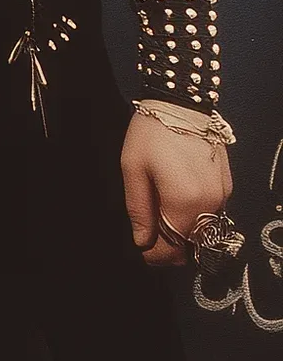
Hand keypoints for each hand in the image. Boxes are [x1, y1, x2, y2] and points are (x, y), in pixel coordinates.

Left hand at [122, 110, 231, 265]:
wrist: (182, 104)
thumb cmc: (151, 134)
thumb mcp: (133, 169)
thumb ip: (139, 209)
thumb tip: (142, 242)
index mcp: (184, 203)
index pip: (174, 247)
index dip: (157, 256)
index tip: (142, 253)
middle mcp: (210, 205)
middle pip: (193, 243)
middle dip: (171, 247)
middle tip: (148, 238)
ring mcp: (223, 195)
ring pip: (203, 229)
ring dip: (183, 231)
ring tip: (159, 218)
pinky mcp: (227, 185)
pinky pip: (211, 213)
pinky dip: (195, 216)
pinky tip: (176, 202)